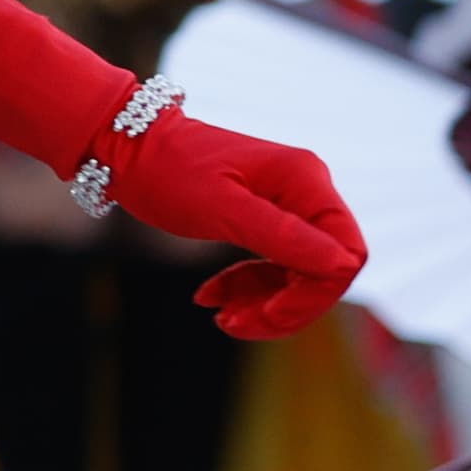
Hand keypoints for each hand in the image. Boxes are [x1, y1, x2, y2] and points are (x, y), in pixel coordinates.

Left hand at [0, 0, 358, 334]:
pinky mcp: (266, 215)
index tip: (267, 315)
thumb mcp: (221, 210)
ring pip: (299, 273)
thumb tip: (341, 265)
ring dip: (264, 301)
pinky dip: (248, 286)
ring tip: (218, 313)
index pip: (346, 256)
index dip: (314, 295)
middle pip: (325, 270)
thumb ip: (282, 236)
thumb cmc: (166, 172)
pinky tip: (210, 297)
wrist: (124, 147)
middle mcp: (306, 188)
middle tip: (233, 324)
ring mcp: (287, 202)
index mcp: (305, 182)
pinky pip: (274, 263)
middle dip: (285, 306)